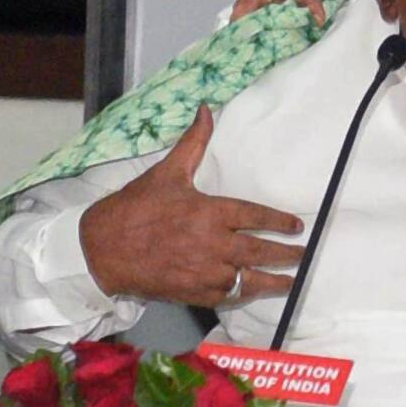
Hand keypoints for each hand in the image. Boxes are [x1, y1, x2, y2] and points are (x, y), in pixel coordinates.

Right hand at [80, 105, 304, 306]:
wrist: (101, 249)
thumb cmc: (135, 208)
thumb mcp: (166, 172)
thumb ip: (193, 143)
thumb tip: (206, 110)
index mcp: (209, 212)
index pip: (255, 217)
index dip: (279, 222)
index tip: (296, 226)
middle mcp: (211, 244)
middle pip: (259, 252)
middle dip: (286, 255)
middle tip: (304, 254)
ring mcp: (202, 272)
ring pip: (247, 280)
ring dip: (272, 281)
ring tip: (290, 281)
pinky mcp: (190, 292)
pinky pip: (225, 296)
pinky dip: (241, 293)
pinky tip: (253, 290)